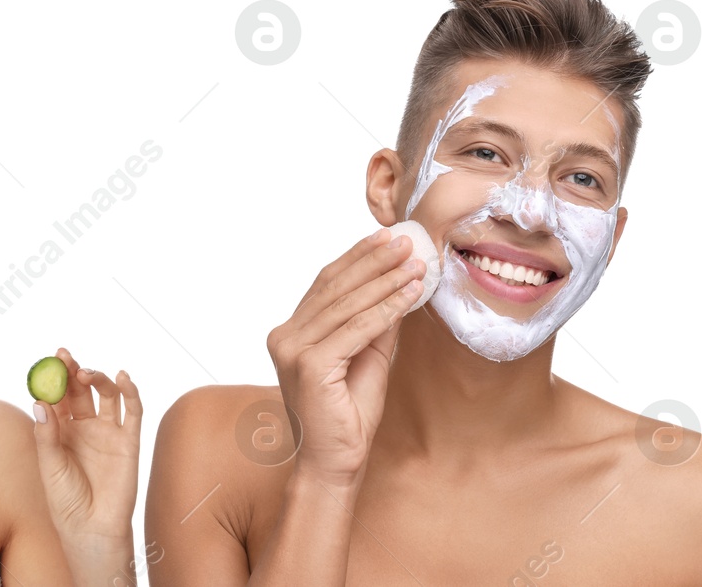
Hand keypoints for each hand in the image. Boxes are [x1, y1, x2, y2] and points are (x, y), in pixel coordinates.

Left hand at [32, 348, 141, 551]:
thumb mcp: (50, 466)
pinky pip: (133, 411)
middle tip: (67, 358)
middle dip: (75, 372)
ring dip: (98, 378)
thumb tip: (39, 401)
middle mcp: (85, 426)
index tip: (53, 358)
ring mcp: (108, 431)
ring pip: (106, 395)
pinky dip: (130, 392)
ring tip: (87, 374)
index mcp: (61, 430)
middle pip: (81, 390)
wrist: (92, 528)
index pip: (59, 396)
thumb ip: (47, 434)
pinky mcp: (129, 440)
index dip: (57, 376)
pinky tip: (122, 378)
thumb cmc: (66, 500)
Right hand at [265, 227, 424, 486]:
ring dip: (386, 280)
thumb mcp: (367, 357)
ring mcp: (293, 349)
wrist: (333, 463)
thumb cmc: (348, 415)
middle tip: (407, 240)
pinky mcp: (310, 365)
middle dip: (375, 261)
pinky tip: (410, 294)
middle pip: (335, 287)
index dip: (357, 257)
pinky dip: (387, 309)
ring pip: (348, 304)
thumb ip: (376, 323)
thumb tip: (400, 283)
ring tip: (416, 264)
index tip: (387, 238)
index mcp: (291, 332)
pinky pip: (357, 329)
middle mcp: (285, 336)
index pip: (326, 284)